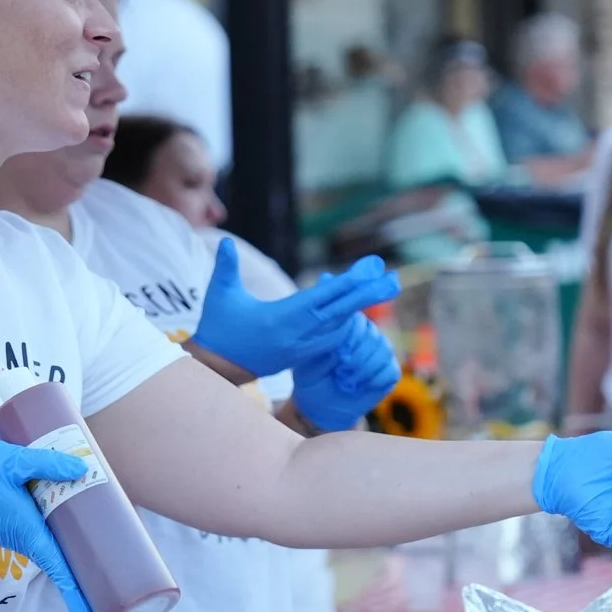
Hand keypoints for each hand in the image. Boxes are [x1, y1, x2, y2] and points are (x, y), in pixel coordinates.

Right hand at [0, 438, 98, 611]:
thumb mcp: (11, 462)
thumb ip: (46, 464)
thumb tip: (82, 468)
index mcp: (27, 531)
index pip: (58, 570)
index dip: (75, 595)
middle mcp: (23, 538)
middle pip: (59, 564)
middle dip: (82, 580)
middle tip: (112, 590)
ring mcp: (16, 532)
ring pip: (51, 546)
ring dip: (73, 552)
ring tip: (105, 551)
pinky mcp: (11, 522)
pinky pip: (41, 532)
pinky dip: (60, 531)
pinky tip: (76, 515)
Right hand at [190, 239, 399, 377]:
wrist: (218, 369)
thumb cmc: (217, 328)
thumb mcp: (220, 295)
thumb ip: (225, 267)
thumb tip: (225, 242)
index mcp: (281, 318)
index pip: (322, 298)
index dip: (348, 284)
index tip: (370, 271)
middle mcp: (298, 335)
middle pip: (340, 313)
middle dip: (368, 295)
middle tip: (393, 280)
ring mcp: (302, 348)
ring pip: (340, 327)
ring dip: (361, 308)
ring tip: (383, 289)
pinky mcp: (301, 356)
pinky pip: (331, 340)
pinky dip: (346, 325)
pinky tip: (359, 311)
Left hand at [290, 316, 400, 430]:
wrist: (322, 406)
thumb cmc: (312, 378)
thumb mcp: (308, 360)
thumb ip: (323, 345)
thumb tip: (343, 340)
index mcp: (346, 325)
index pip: (359, 321)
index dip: (352, 340)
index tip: (338, 358)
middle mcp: (366, 334)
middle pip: (374, 337)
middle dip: (357, 359)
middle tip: (340, 373)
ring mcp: (380, 352)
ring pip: (385, 352)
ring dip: (365, 370)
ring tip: (348, 382)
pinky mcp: (389, 371)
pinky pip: (392, 371)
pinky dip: (377, 380)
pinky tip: (363, 386)